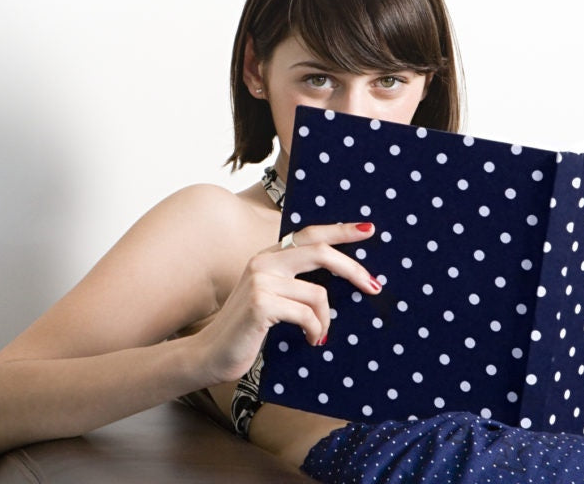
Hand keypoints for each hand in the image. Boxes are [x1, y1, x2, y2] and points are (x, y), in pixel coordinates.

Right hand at [192, 222, 380, 383]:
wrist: (210, 355)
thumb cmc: (246, 331)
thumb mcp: (270, 299)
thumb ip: (293, 285)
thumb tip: (340, 282)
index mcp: (267, 257)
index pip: (307, 233)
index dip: (339, 230)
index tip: (367, 229)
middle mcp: (263, 262)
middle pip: (319, 251)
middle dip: (352, 268)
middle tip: (373, 286)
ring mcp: (260, 281)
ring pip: (318, 293)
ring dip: (326, 320)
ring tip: (319, 335)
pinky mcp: (261, 303)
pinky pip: (307, 314)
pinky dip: (315, 330)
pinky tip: (311, 341)